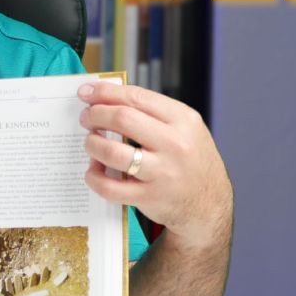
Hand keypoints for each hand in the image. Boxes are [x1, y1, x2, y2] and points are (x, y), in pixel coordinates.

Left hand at [77, 83, 231, 250]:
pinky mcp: (149, 197)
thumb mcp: (184, 128)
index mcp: (183, 120)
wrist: (209, 203)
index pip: (136, 97)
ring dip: (92, 144)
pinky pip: (110, 187)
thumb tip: (106, 96)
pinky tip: (94, 170)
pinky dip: (94, 176)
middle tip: (86, 118)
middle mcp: (175, 144)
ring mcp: (162, 173)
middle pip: (122, 118)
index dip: (105, 92)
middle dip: (95, 115)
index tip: (86, 92)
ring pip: (112, 152)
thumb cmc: (190, 159)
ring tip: (91, 143)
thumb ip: (152, 112)